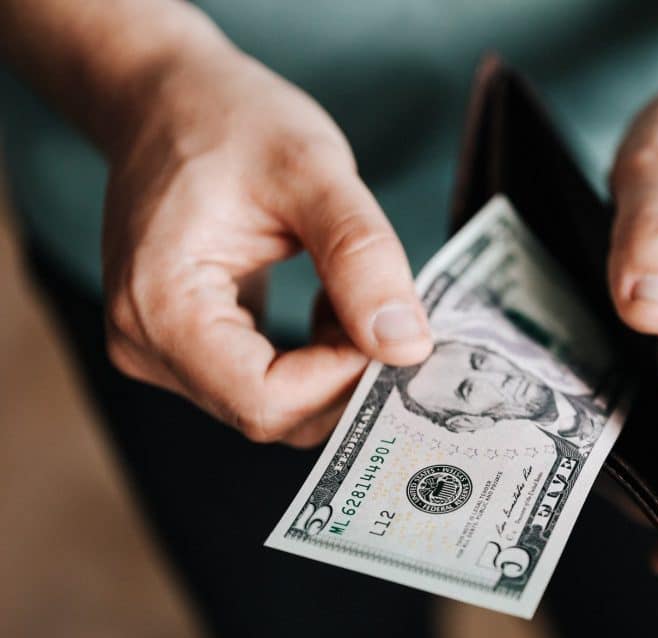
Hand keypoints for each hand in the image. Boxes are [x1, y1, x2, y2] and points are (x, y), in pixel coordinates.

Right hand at [102, 44, 431, 446]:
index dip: (342, 379)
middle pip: (270, 413)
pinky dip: (314, 359)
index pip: (266, 400)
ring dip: (333, 366)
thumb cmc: (230, 120)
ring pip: (273, 405)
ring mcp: (159, 350)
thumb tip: (407, 347)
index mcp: (160, 306)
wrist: (168, 99)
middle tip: (388, 311)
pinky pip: (263, 384)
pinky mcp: (184, 346)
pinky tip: (329, 304)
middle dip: (344, 375)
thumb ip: (362, 258)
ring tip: (351, 294)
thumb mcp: (313, 171)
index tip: (391, 327)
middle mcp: (145, 345)